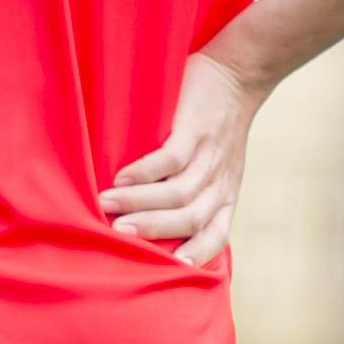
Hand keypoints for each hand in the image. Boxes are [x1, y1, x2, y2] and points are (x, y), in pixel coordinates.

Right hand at [102, 53, 261, 267]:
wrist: (238, 75)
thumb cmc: (218, 126)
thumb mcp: (221, 167)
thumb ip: (199, 194)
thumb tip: (155, 222)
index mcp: (225, 195)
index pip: (217, 235)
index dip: (197, 255)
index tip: (169, 268)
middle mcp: (219, 182)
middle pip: (189, 220)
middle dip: (152, 230)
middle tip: (117, 235)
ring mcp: (208, 157)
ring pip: (177, 193)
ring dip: (139, 203)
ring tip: (106, 205)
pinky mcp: (195, 131)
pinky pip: (170, 160)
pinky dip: (145, 172)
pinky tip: (121, 177)